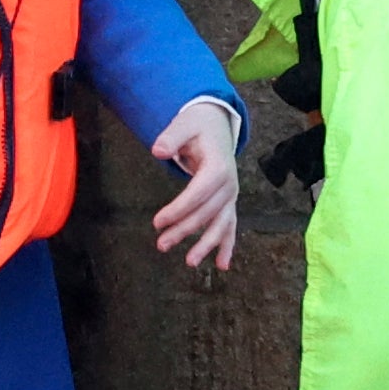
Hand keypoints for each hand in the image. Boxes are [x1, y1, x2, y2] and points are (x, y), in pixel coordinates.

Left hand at [150, 96, 239, 272]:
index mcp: (219, 166)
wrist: (217, 125)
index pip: (198, 193)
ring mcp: (231, 195)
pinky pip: (230, 226)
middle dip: (184, 230)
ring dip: (206, 244)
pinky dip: (227, 246)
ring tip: (190, 262)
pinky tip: (222, 265)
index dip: (179, 209)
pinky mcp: (228, 202)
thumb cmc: (198, 126)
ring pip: (220, 224)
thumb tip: (157, 150)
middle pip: (206, 212)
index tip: (157, 222)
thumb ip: (171, 137)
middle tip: (161, 244)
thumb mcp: (184, 124)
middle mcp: (229, 184)